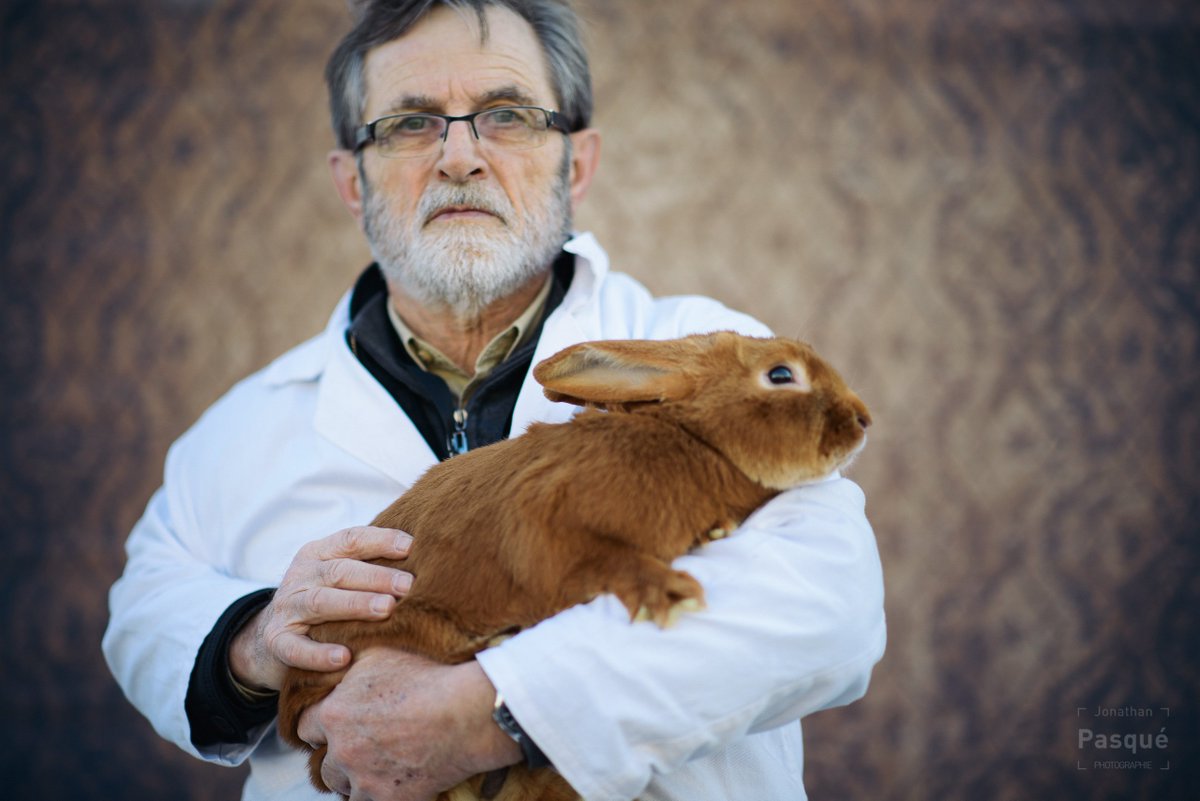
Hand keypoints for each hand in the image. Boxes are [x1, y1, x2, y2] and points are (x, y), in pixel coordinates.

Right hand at [229, 526, 413, 690]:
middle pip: (340, 571)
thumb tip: (429, 560)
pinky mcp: (276, 640)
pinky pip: (295, 648)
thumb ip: (371, 566)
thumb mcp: (340, 577)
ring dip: (355, 604)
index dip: (381, 540)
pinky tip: (343, 658)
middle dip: (376, 577)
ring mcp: (287, 608)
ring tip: (386, 609)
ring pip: (321, 602)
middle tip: (408, 586)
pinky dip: (318, 654)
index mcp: (319, 553)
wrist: (270, 634)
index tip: (411, 547)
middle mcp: (301, 576)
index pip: (351, 540)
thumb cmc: (326, 602)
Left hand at [298, 649, 521, 800]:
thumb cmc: (428, 677)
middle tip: (361, 746)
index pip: (305, 726)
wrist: (465, 714)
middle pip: (324, 763)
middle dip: (339, 754)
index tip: (336, 723)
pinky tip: (393, 781)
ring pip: (344, 787)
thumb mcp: (382, 655)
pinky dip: (379, 793)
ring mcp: (364, 778)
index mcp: (334, 714)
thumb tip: (337, 659)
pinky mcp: (388, 798)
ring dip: (356, 778)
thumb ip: (350, 663)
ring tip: (376, 766)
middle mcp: (342, 750)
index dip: (321, 724)